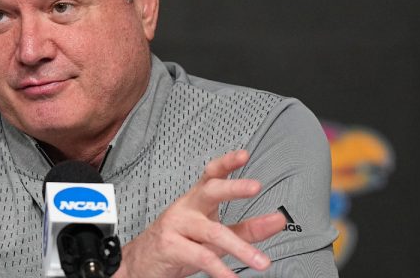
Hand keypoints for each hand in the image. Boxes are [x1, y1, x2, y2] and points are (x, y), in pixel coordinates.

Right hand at [114, 150, 285, 277]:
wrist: (142, 261)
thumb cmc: (178, 242)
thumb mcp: (214, 234)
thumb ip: (247, 228)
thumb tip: (277, 221)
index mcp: (197, 199)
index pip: (212, 174)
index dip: (227, 163)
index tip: (244, 155)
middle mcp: (187, 207)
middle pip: (210, 190)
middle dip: (233, 187)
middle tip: (255, 186)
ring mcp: (177, 225)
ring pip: (212, 231)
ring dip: (240, 248)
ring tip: (261, 262)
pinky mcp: (171, 246)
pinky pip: (201, 256)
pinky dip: (220, 270)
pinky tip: (232, 277)